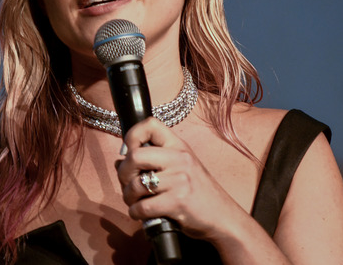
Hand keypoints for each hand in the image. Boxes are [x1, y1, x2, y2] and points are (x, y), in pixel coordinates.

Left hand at [115, 117, 244, 242]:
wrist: (223, 217)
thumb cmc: (198, 193)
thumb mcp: (182, 167)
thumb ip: (154, 161)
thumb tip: (119, 162)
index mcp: (179, 146)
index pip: (150, 124)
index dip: (132, 136)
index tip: (129, 152)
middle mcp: (180, 159)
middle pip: (135, 155)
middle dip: (123, 173)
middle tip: (127, 183)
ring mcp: (179, 180)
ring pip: (136, 184)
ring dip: (128, 197)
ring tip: (134, 202)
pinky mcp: (177, 202)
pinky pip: (143, 207)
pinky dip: (135, 212)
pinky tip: (140, 213)